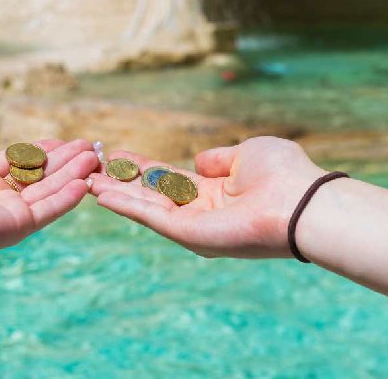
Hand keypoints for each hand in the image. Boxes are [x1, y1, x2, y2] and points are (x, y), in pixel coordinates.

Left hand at [0, 124, 98, 259]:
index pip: (18, 162)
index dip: (42, 151)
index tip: (64, 141)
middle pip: (38, 176)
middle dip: (65, 162)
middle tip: (90, 148)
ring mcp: (6, 215)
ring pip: (47, 191)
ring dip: (72, 175)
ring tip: (95, 158)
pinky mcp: (15, 229)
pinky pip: (46, 210)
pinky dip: (66, 198)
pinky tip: (85, 183)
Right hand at [89, 137, 325, 257]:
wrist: (300, 202)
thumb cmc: (283, 174)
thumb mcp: (247, 152)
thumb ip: (217, 157)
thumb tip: (198, 161)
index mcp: (215, 191)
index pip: (169, 178)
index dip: (143, 167)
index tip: (118, 155)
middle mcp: (201, 211)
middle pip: (152, 194)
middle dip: (122, 181)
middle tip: (93, 168)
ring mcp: (193, 225)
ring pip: (145, 207)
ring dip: (116, 194)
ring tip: (87, 180)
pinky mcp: (188, 235)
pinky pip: (150, 218)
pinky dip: (125, 206)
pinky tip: (101, 193)